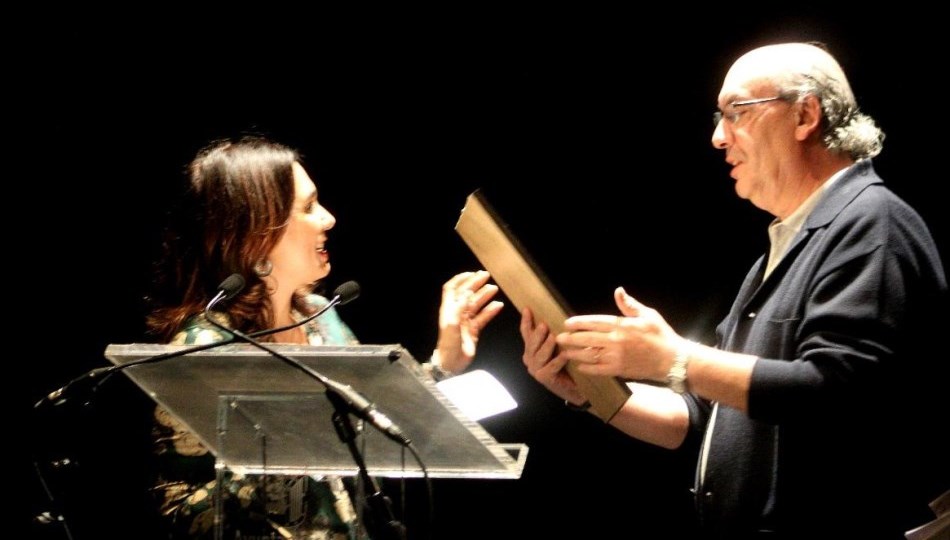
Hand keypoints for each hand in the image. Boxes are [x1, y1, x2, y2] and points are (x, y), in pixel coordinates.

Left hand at [434, 270, 503, 373]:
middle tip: (486, 276)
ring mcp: (466, 321)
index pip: (452, 289)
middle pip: (466, 294)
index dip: (460, 280)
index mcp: (449, 309)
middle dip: (475, 283)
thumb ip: (459, 307)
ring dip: (484, 295)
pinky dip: (490, 311)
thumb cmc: (449, 345)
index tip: (471, 273)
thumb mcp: (451, 324)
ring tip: (494, 288)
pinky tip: (498, 305)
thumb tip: (467, 292)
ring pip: (476, 304)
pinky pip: (483, 317)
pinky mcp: (474, 330)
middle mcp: (457, 313)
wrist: (451, 363)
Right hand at [520, 308, 587, 404]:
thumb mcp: (556, 346)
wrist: (571, 387)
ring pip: (539, 355)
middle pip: (531, 344)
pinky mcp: (544, 378)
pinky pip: (551, 367)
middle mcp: (529, 359)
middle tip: (544, 324)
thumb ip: (551, 335)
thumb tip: (553, 316)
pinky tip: (565, 355)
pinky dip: (558, 361)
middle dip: (537, 334)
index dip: (526, 321)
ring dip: (547, 346)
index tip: (527, 309)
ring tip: (553, 337)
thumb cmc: (564, 364)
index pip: (526, 333)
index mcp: (531, 349)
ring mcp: (535, 370)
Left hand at [557, 287, 685, 382]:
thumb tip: (618, 291)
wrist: (673, 360)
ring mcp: (617, 357)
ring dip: (575, 353)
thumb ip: (630, 305)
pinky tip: (579, 366)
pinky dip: (587, 368)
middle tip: (559, 337)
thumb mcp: (648, 315)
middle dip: (571, 338)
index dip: (579, 322)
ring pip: (590, 354)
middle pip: (587, 339)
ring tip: (564, 352)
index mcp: (622, 325)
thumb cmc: (661, 335)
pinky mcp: (619, 370)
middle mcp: (616, 341)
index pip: (595, 322)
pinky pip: (598, 370)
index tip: (567, 322)